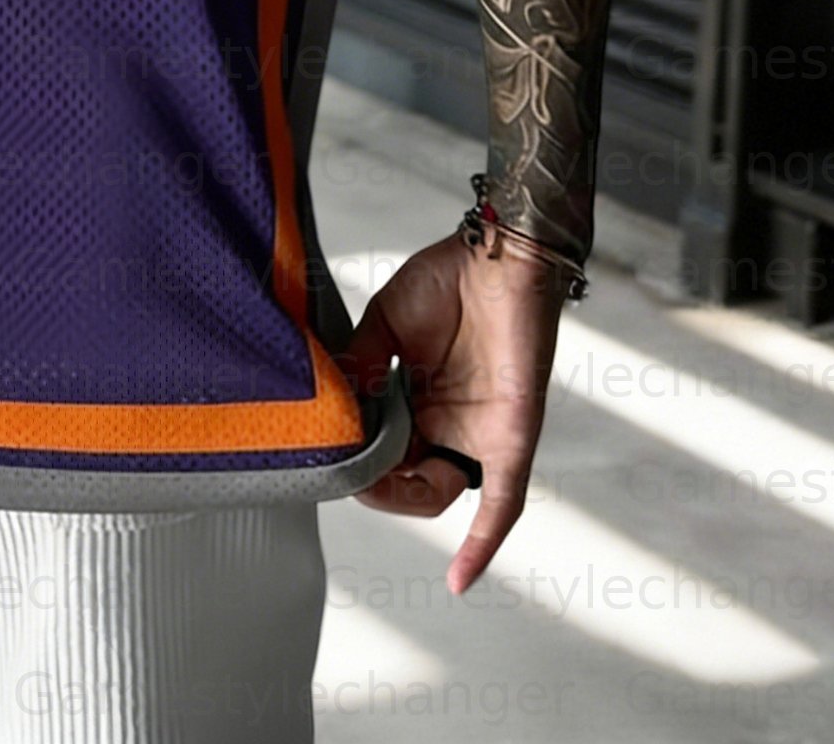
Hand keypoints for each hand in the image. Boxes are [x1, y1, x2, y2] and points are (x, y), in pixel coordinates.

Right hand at [341, 230, 571, 592]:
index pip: (379, 449)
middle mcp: (446, 424)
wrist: (498, 255)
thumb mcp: (385, 325)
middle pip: (403, 478)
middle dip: (370, 480)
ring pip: (438, 494)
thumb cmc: (447, 280)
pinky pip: (502, 502)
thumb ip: (361, 365)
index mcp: (415, 400)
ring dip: (402, 497)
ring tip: (370, 477)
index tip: (322, 446)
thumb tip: (331, 407)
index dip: (352, 457)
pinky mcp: (510, 437)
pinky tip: (461, 579)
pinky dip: (481, 542)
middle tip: (344, 462)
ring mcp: (478, 434)